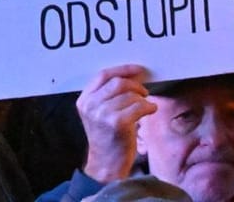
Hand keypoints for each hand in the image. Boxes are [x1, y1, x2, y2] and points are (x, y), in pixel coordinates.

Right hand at [77, 64, 153, 182]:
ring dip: (142, 100)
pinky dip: (149, 107)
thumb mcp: (99, 113)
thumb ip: (108, 94)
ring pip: (131, 95)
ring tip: (143, 109)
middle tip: (144, 93)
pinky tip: (150, 112)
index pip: (103, 75)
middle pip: (118, 82)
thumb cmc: (108, 136)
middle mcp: (90, 106)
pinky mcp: (117, 123)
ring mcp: (102, 114)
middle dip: (136, 86)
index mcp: (84, 101)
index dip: (123, 69)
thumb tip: (134, 74)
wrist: (106, 163)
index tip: (138, 70)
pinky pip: (140, 106)